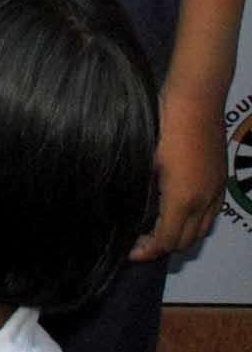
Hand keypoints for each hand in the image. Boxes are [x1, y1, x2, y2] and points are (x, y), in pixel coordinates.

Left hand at [136, 87, 225, 257]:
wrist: (196, 99)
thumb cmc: (163, 124)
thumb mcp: (144, 157)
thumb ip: (141, 189)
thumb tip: (132, 208)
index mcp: (182, 198)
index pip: (167, 240)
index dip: (147, 251)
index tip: (130, 251)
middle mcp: (205, 200)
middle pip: (187, 241)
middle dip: (163, 247)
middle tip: (139, 241)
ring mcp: (217, 190)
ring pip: (203, 229)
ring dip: (181, 236)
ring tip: (156, 229)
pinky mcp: (221, 179)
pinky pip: (212, 213)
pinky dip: (195, 221)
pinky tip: (177, 211)